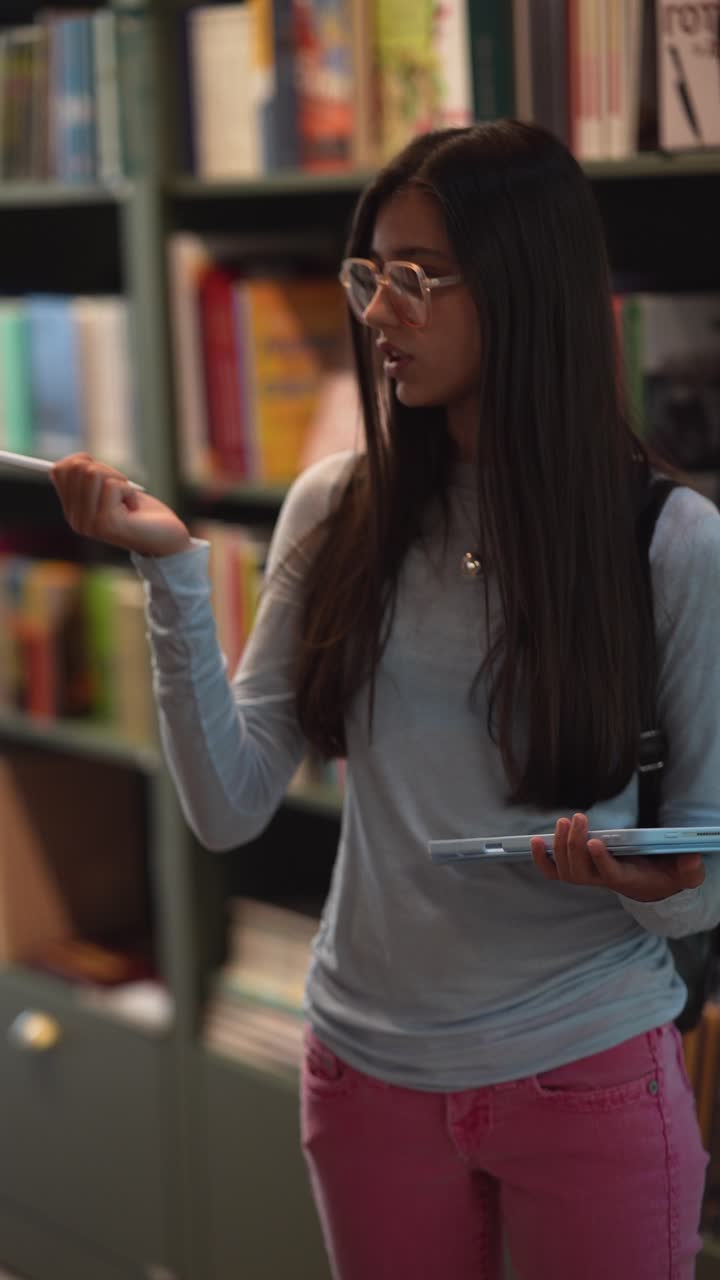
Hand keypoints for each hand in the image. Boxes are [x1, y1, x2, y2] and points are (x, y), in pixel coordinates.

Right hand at [51, 454, 191, 557]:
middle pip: (77, 468)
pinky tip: (134, 508)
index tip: (105, 474)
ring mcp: (89, 524)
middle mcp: (76, 520)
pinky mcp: (106, 523)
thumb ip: (87, 481)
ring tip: (128, 499)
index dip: (83, 460)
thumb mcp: (109, 490)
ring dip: (119, 479)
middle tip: (121, 488)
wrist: (166, 538)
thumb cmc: (140, 511)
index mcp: (72, 511)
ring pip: (93, 473)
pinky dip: (130, 491)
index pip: (59, 470)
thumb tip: (65, 464)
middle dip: (105, 469)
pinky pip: (113, 486)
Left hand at [530, 813, 705, 902]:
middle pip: (580, 872)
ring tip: (564, 821)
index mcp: (627, 880)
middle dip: (574, 845)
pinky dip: (540, 859)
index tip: (596, 841)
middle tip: (578, 818)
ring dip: (559, 846)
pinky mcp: (578, 870)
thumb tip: (692, 858)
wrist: (649, 886)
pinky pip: (553, 870)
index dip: (601, 861)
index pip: (610, 875)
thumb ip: (690, 869)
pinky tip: (534, 841)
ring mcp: (588, 877)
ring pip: (565, 870)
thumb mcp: (683, 874)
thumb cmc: (664, 875)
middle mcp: (603, 881)